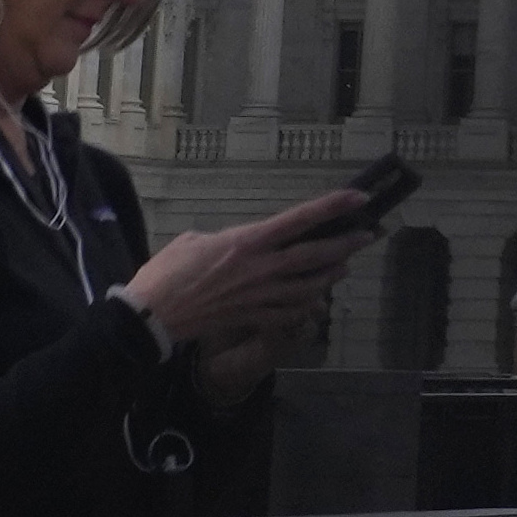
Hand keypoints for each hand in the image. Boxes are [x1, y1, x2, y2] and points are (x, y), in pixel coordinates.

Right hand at [119, 192, 377, 365]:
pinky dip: (306, 305)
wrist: (149, 316)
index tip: (359, 198)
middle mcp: (260, 268)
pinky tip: (314, 299)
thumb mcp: (196, 240)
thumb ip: (229, 238)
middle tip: (367, 235)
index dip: (333, 207)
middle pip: (315, 254)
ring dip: (331, 275)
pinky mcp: (250, 318)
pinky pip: (289, 312)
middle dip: (346, 244)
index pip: (301, 219)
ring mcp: (258, 296)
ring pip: (309, 285)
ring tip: (344, 266)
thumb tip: (244, 241)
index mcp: (248, 241)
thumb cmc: (166, 273)